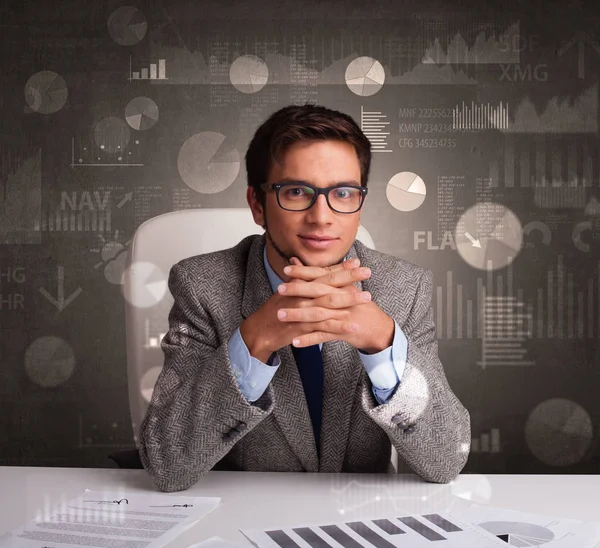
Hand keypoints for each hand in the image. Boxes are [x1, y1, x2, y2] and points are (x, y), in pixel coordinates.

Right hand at [240, 257, 372, 359]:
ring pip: (330, 305)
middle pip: (329, 285)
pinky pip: (324, 328)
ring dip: (350, 300)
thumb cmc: (272, 310)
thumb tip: (298, 260)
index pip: (323, 273)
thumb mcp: (284, 290)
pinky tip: (355, 326)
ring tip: (367, 298)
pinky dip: (340, 327)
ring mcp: (303, 312)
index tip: (356, 261)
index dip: (340, 267)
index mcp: (299, 286)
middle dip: (350, 278)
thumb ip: (295, 277)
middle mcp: (302, 296)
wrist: (259, 331)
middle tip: (367, 271)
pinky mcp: (303, 329)